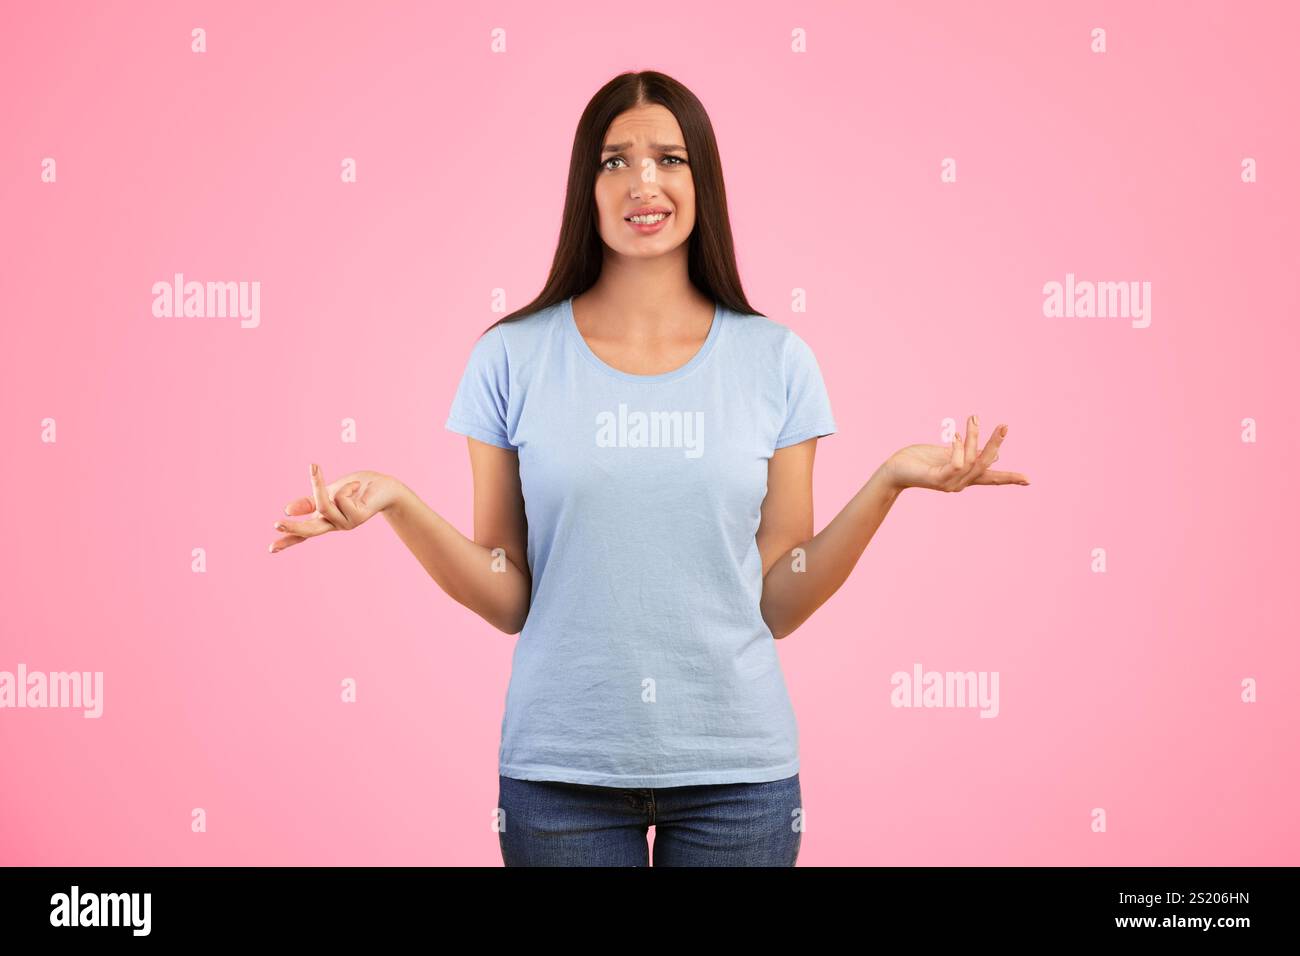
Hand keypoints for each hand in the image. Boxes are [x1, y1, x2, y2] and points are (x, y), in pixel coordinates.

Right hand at [268, 465, 401, 552]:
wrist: (384, 486)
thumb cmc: (356, 488)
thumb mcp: (329, 492)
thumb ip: (310, 501)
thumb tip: (287, 509)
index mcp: (325, 519)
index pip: (303, 532)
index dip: (287, 540)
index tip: (270, 549)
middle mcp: (334, 524)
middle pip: (310, 530)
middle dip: (293, 527)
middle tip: (276, 524)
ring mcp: (346, 523)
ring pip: (323, 505)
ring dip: (322, 485)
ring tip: (335, 477)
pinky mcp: (357, 518)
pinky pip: (341, 498)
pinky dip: (347, 487)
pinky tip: (357, 488)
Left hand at [884, 416, 1028, 492]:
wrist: (894, 470)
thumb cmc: (919, 460)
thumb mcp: (948, 453)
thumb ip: (969, 453)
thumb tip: (994, 454)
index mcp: (965, 476)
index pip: (992, 478)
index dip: (1010, 478)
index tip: (1029, 480)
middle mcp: (960, 483)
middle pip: (986, 464)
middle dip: (996, 444)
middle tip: (1004, 425)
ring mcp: (950, 483)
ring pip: (972, 461)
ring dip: (974, 438)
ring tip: (972, 419)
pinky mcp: (938, 479)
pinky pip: (957, 464)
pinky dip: (958, 448)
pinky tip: (954, 435)